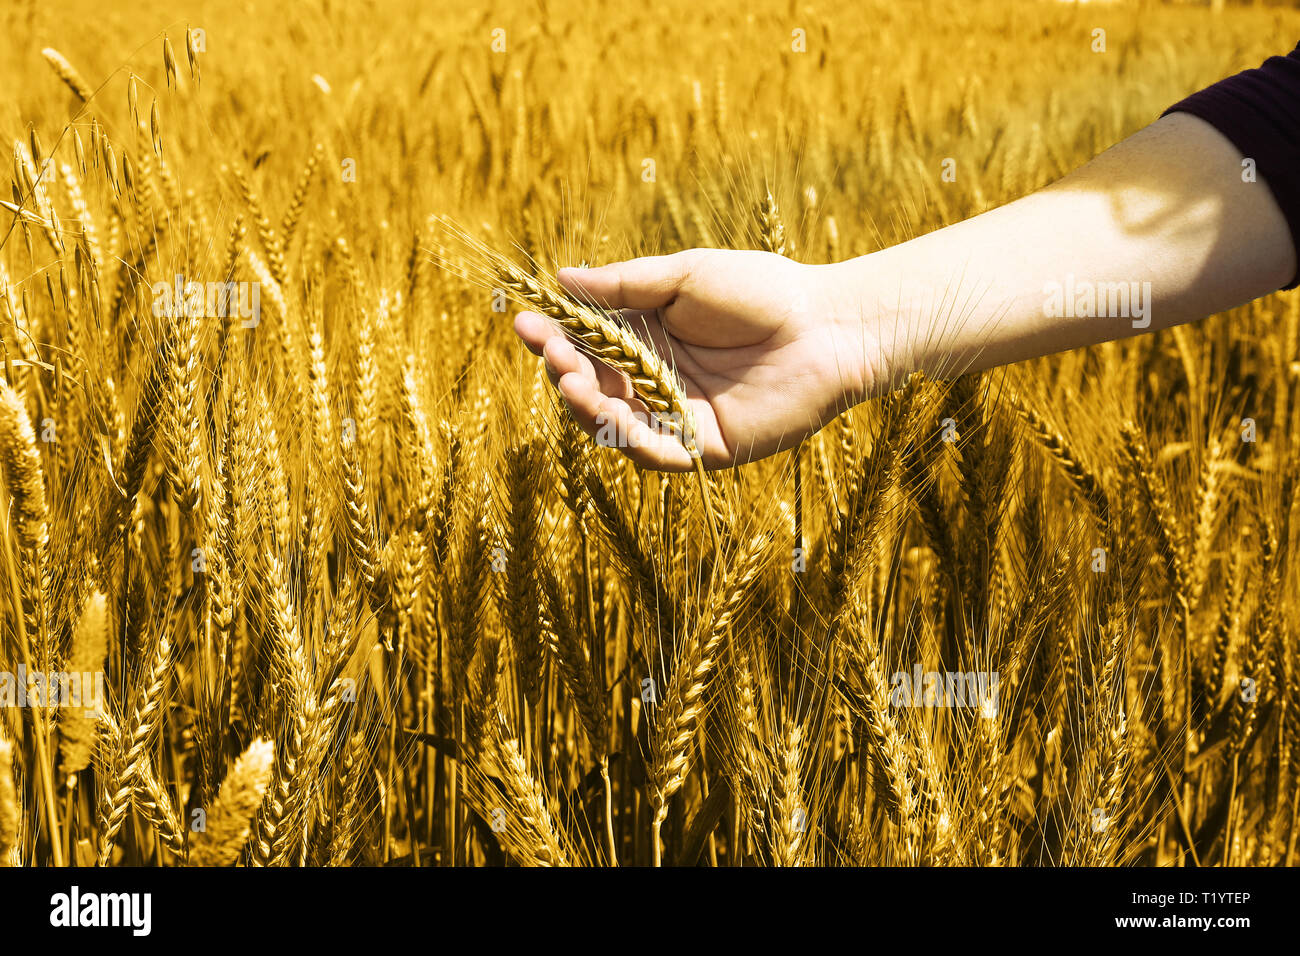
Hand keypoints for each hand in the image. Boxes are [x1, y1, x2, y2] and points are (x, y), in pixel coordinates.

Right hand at [512, 249, 877, 470]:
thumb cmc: (763, 290)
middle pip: (593, 387)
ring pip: (616, 425)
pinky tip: (612, 416)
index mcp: (647, 337)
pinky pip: (658, 453)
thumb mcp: (684, 277)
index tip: (525, 322)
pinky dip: (631, 440)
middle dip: (565, 371)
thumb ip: (625, 287)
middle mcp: (656, 379)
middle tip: (553, 354)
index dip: (553, 338)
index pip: (585, 344)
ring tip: (574, 382)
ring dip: (588, 407)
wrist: (829, 325)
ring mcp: (679, 415)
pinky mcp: (706, 446)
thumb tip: (562, 279)